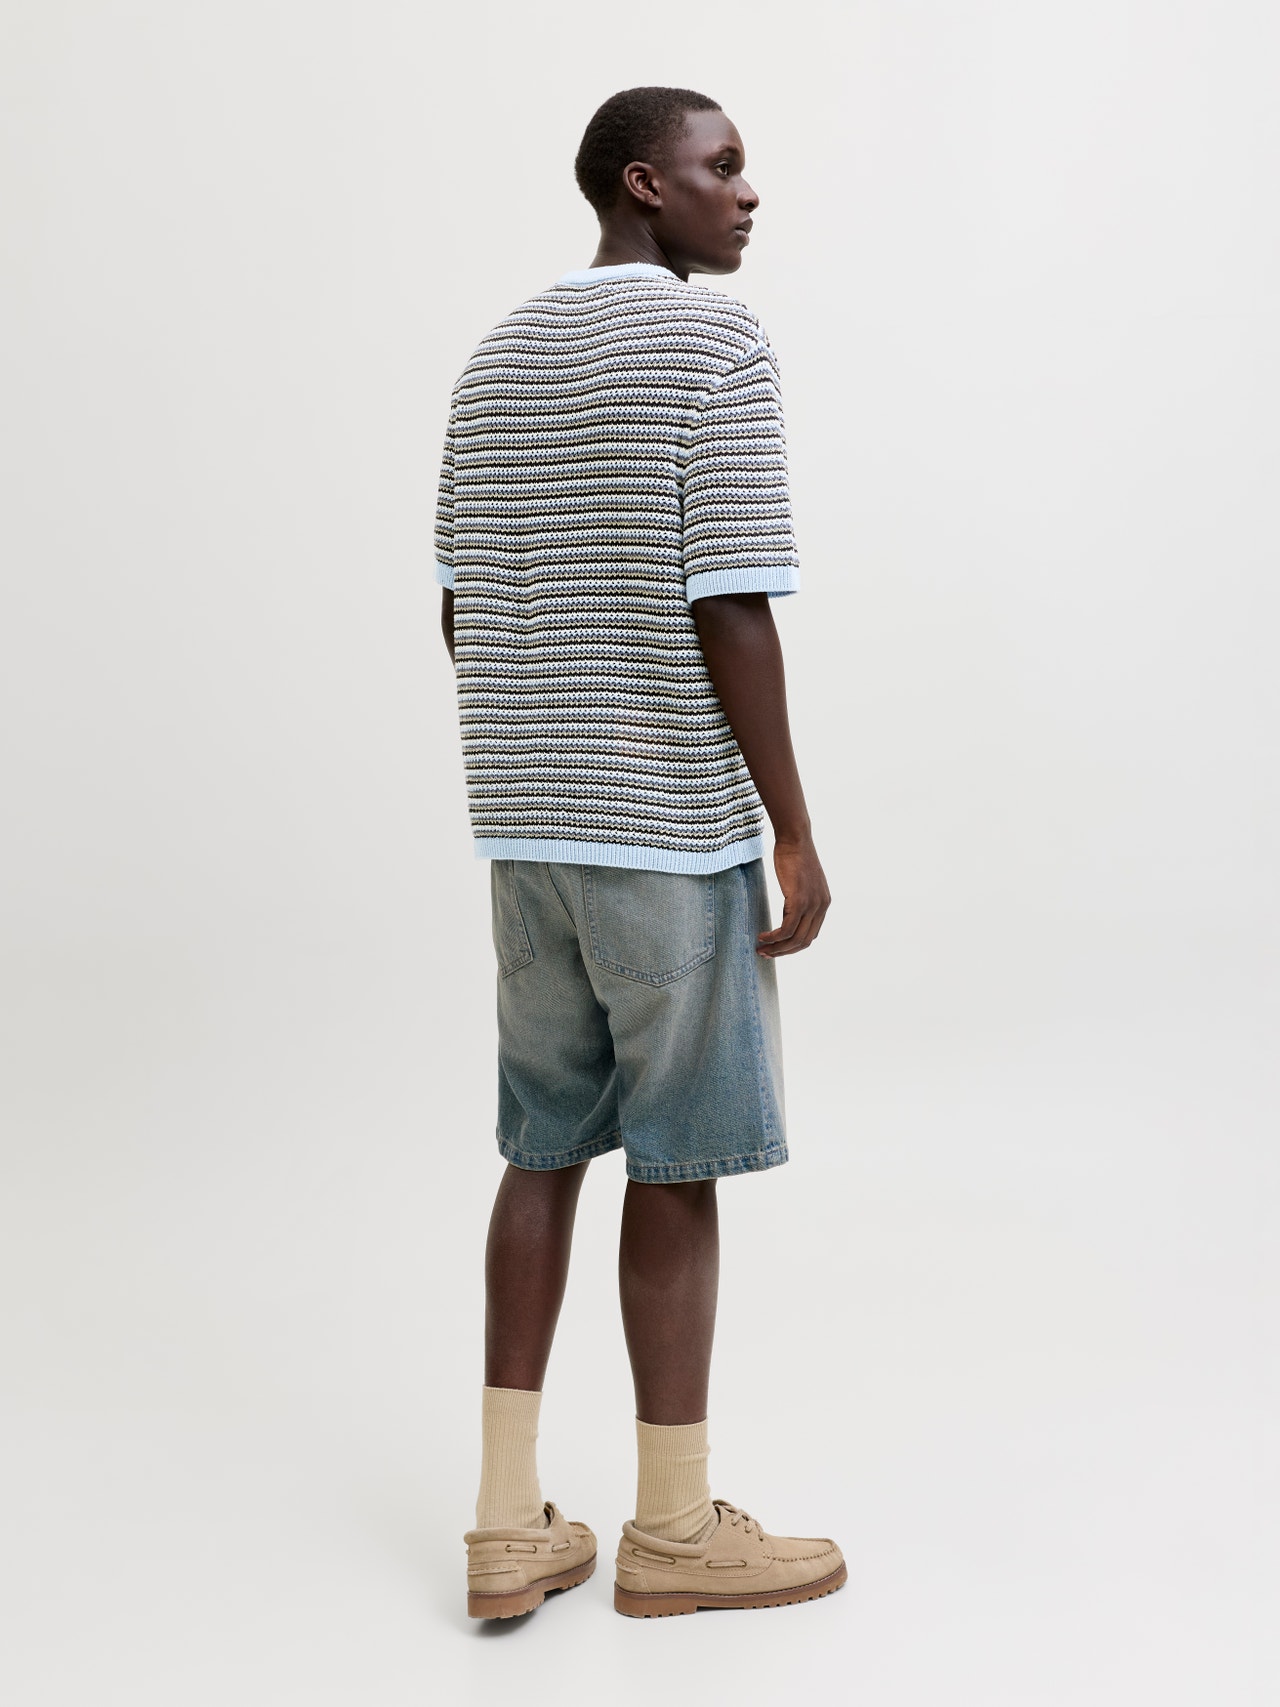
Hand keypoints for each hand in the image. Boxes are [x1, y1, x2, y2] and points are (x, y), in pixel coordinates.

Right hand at [757, 837, 830, 956]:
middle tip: (765, 953)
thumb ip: (800, 898)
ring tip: (761, 949)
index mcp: (823, 904)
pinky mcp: (799, 900)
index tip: (776, 948)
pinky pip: (786, 929)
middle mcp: (821, 907)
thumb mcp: (801, 882)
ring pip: (795, 939)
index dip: (793, 946)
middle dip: (784, 952)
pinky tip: (762, 937)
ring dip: (777, 948)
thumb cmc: (793, 856)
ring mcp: (812, 904)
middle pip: (804, 941)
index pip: (810, 935)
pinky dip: (773, 937)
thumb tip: (789, 911)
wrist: (795, 839)